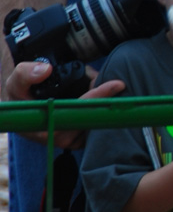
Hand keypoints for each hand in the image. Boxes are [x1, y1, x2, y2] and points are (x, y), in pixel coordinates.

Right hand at [3, 60, 124, 148]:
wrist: (19, 114)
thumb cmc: (19, 99)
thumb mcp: (15, 83)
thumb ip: (26, 74)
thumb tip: (46, 70)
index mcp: (47, 127)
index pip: (79, 110)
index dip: (99, 95)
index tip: (117, 84)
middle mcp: (60, 137)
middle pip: (94, 116)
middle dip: (107, 99)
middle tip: (118, 83)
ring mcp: (70, 141)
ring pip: (96, 122)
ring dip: (105, 105)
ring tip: (109, 88)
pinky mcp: (77, 141)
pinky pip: (95, 126)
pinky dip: (100, 112)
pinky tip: (103, 100)